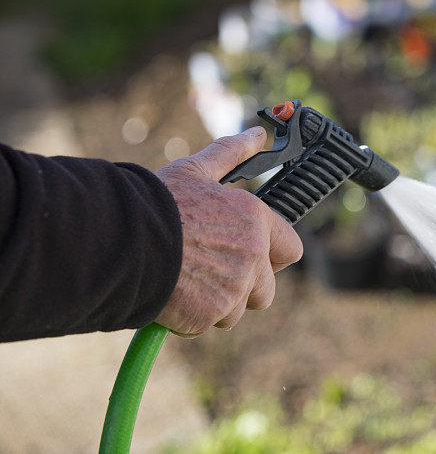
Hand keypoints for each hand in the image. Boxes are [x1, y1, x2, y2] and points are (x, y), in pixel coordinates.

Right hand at [154, 127, 302, 336]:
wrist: (121, 237)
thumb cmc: (158, 201)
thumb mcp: (196, 170)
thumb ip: (231, 153)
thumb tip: (257, 135)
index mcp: (255, 220)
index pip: (292, 249)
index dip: (274, 255)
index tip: (254, 254)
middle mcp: (252, 256)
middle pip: (266, 290)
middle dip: (244, 289)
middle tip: (211, 273)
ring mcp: (233, 289)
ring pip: (235, 311)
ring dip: (215, 304)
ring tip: (185, 280)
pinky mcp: (208, 314)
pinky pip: (206, 323)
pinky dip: (190, 316)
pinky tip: (171, 292)